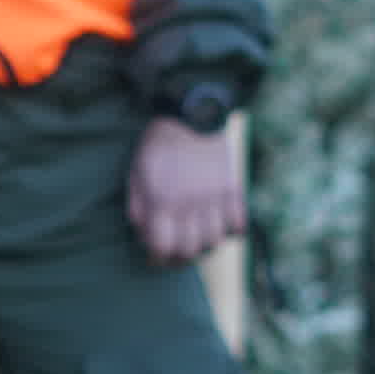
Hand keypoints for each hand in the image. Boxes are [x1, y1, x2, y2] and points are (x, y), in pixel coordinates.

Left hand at [128, 110, 248, 264]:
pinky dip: (230, 232)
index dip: (157, 258)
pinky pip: (238, 225)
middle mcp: (190, 205)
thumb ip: (138, 207)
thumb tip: (144, 235)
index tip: (155, 257)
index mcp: (162, 201)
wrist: (193, 114)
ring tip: (196, 239)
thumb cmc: (158, 145)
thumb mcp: (136, 173)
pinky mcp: (233, 190)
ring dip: (204, 246)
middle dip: (179, 259)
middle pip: (190, 252)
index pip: (162, 248)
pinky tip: (220, 225)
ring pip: (214, 242)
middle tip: (175, 253)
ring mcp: (214, 199)